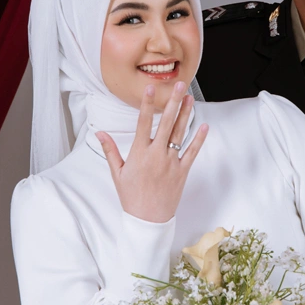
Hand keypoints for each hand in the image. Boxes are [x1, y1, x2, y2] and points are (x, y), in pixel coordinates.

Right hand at [96, 82, 207, 222]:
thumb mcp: (117, 173)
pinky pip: (192, 152)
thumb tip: (99, 133)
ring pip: (179, 133)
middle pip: (166, 123)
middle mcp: (156, 154)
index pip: (143, 122)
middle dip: (173, 102)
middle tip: (179, 85)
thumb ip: (110, 150)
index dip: (148, 104)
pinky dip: (199, 139)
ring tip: (190, 98)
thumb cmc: (131, 196)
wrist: (147, 219)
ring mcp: (171, 162)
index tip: (151, 88)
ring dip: (186, 114)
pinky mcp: (182, 171)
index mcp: (139, 153)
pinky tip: (204, 126)